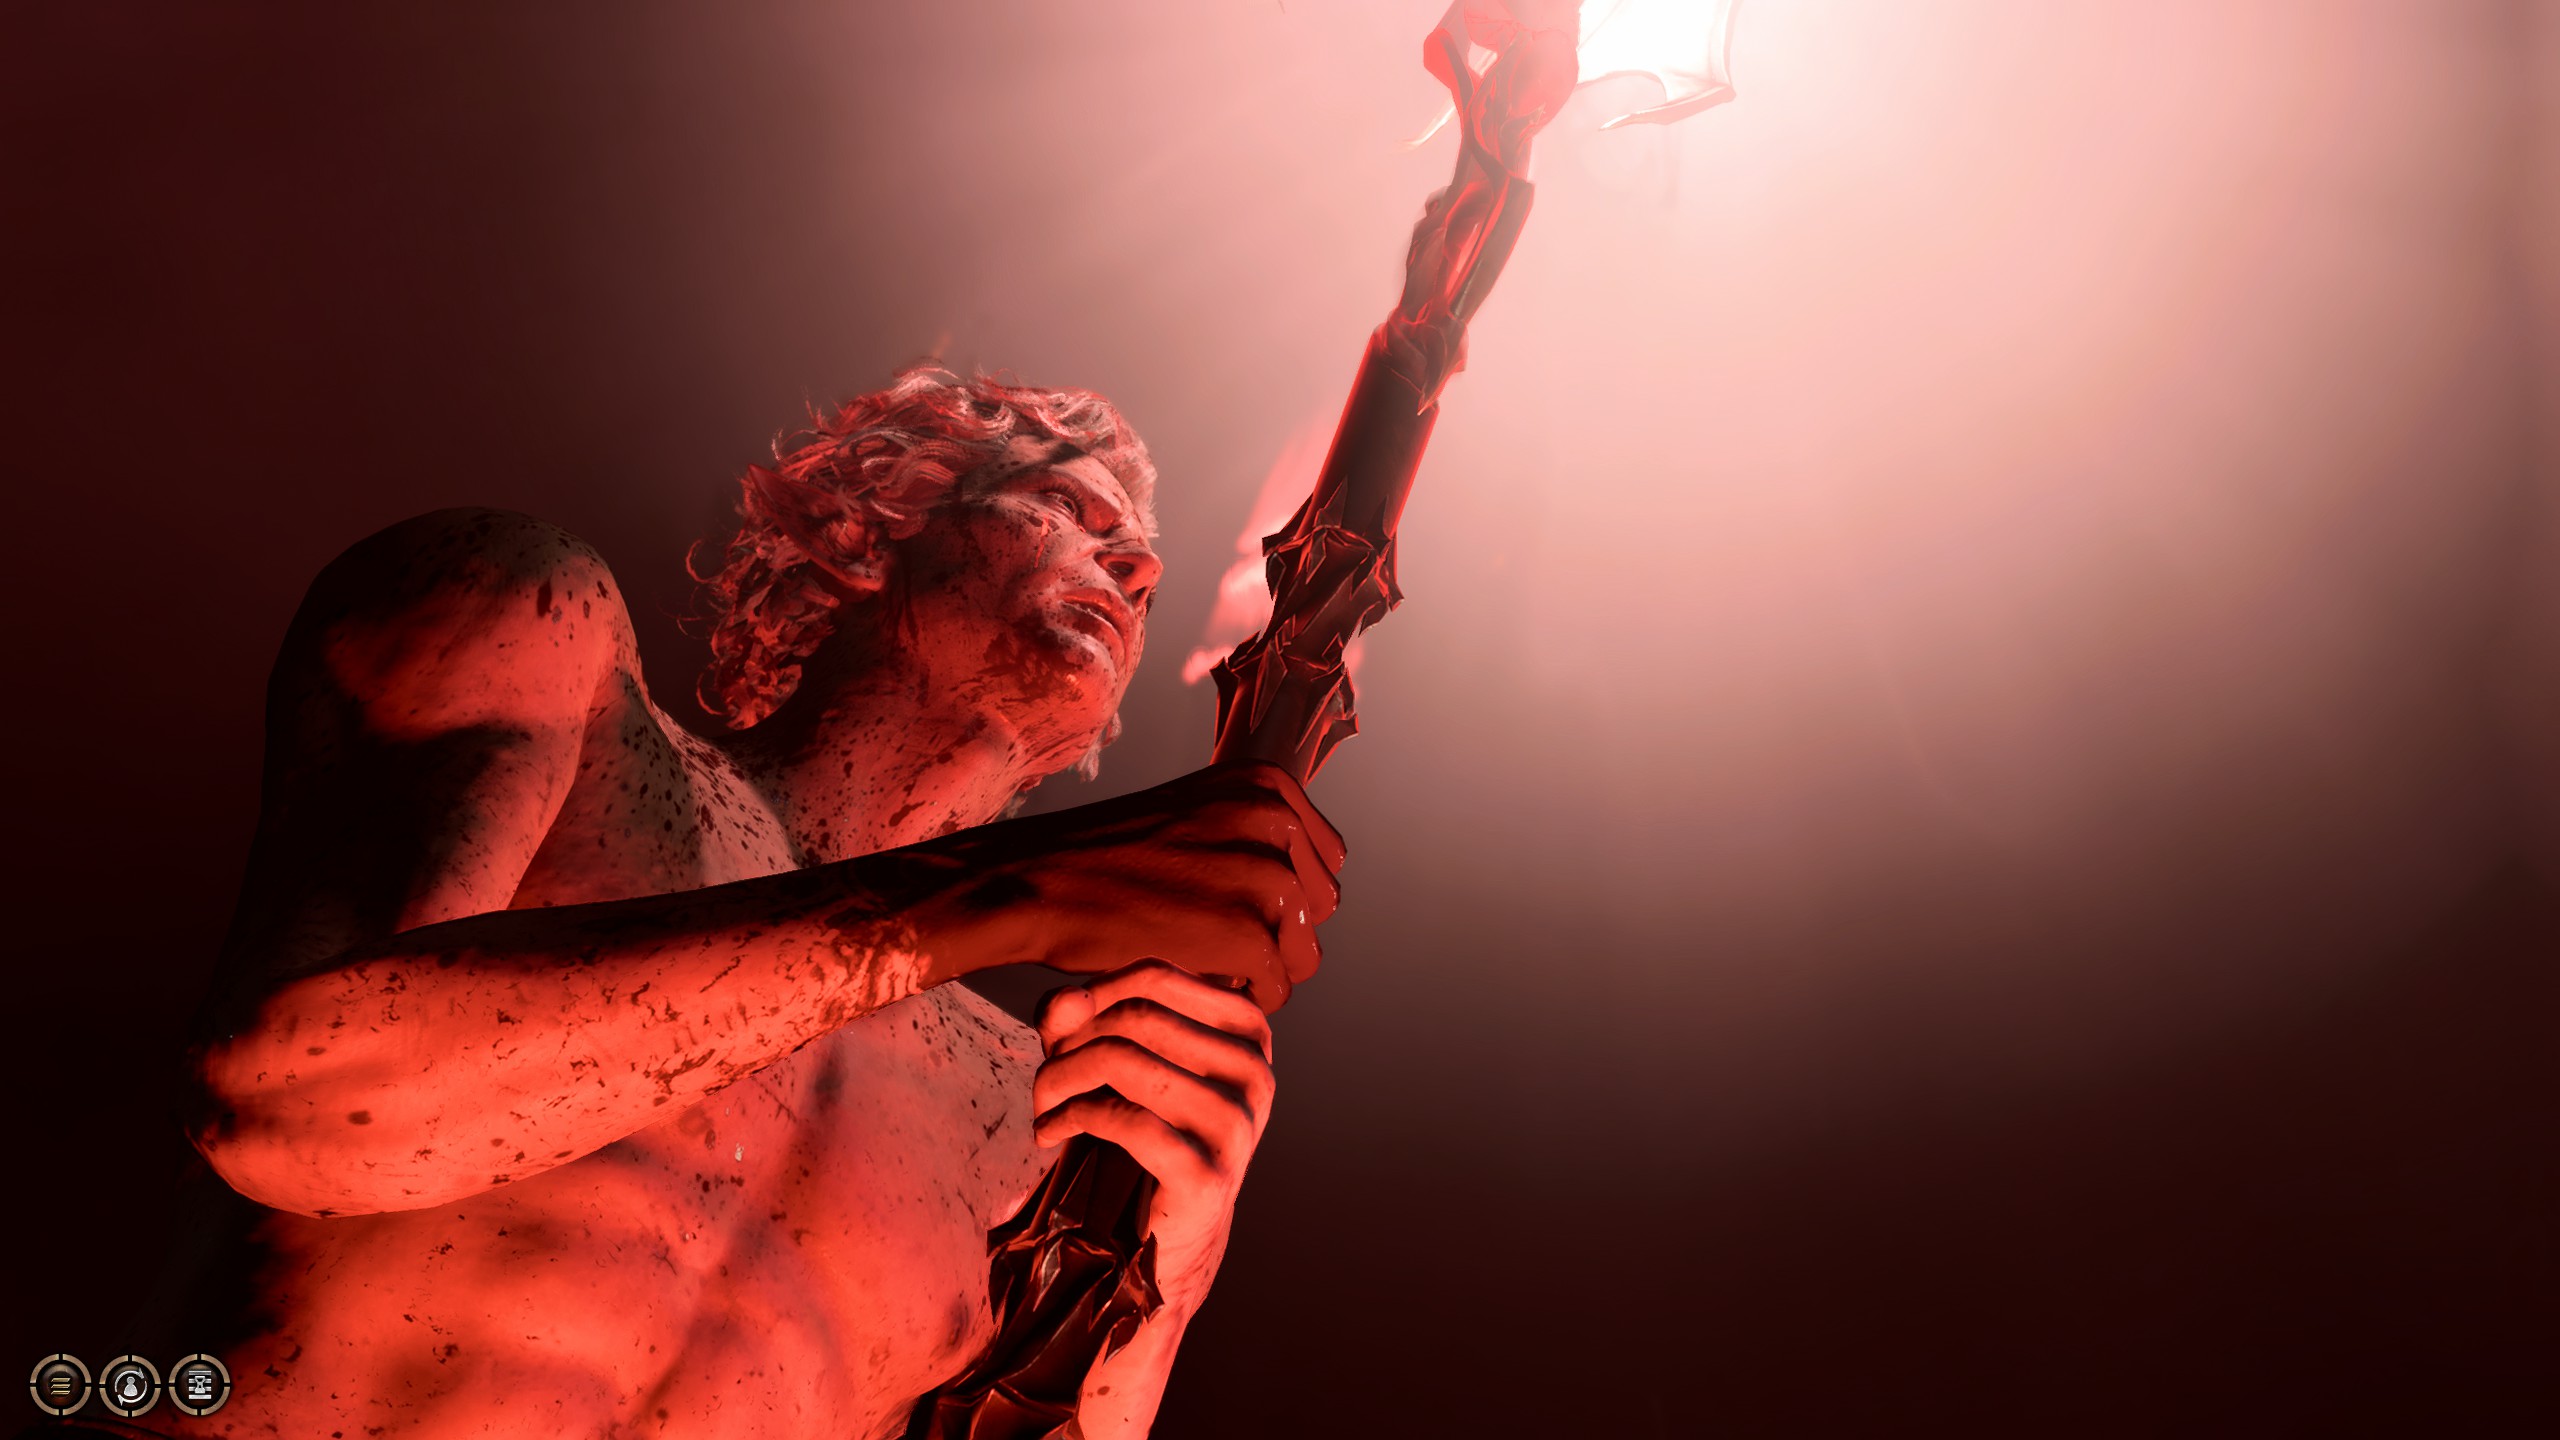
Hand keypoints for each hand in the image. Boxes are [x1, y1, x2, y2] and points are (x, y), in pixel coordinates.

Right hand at [934, 761, 1345, 1010]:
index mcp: (1267, 785)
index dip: (1284, 896)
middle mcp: (1275, 821)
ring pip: (1304, 954)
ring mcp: (1263, 878)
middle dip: (1277, 933)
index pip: (1325, 861)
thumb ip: (1250, 831)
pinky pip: (1277, 987)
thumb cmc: (1108, 857)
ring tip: (1205, 961)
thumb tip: (1299, 877)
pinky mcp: (1245, 934)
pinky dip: (1242, 998)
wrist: (1039, 882)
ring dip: (1261, 970)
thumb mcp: (1194, 811)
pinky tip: (1196, 981)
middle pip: (1320, 909)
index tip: (1234, 906)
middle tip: (1215, 939)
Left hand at [1030, 960, 1276, 1309]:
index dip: (1093, 996)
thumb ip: (1083, 1017)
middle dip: (1071, 1040)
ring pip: (1121, 1058)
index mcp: (1247, 1031)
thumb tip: (1066, 1001)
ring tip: (1044, 1104)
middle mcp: (1254, 1071)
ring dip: (1059, 1079)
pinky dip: (1067, 1118)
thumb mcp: (1113, 1061)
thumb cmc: (1143, 1131)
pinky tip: (1048, 1132)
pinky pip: (1121, 1118)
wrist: (1171, 1231)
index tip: (1059, 1035)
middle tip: (1046, 1078)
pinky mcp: (1208, 1174)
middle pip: (1135, 1014)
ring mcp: (1237, 1124)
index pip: (1156, 976)